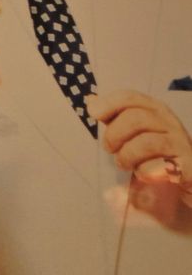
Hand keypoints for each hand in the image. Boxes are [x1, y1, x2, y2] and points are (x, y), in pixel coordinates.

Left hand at [88, 91, 191, 209]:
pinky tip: (143, 174)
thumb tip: (91, 100)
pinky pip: (160, 167)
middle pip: (135, 118)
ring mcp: (180, 144)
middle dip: (114, 135)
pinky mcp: (187, 167)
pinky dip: (145, 172)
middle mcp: (169, 122)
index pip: (130, 98)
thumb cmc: (154, 153)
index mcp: (155, 110)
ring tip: (124, 163)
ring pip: (147, 143)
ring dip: (127, 155)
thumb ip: (114, 117)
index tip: (94, 114)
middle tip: (110, 149)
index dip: (109, 103)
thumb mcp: (133, 132)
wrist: (187, 177)